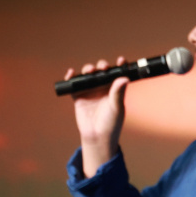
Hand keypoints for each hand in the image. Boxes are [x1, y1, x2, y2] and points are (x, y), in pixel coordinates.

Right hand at [65, 57, 128, 176]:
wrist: (97, 136)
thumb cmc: (111, 123)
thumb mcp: (116, 107)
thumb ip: (118, 92)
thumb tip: (124, 78)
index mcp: (115, 89)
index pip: (118, 74)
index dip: (119, 66)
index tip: (120, 60)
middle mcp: (103, 88)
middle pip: (101, 72)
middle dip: (101, 66)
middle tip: (102, 67)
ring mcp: (91, 91)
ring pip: (88, 76)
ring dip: (88, 70)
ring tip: (89, 71)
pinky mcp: (79, 96)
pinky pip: (74, 84)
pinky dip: (71, 77)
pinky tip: (71, 73)